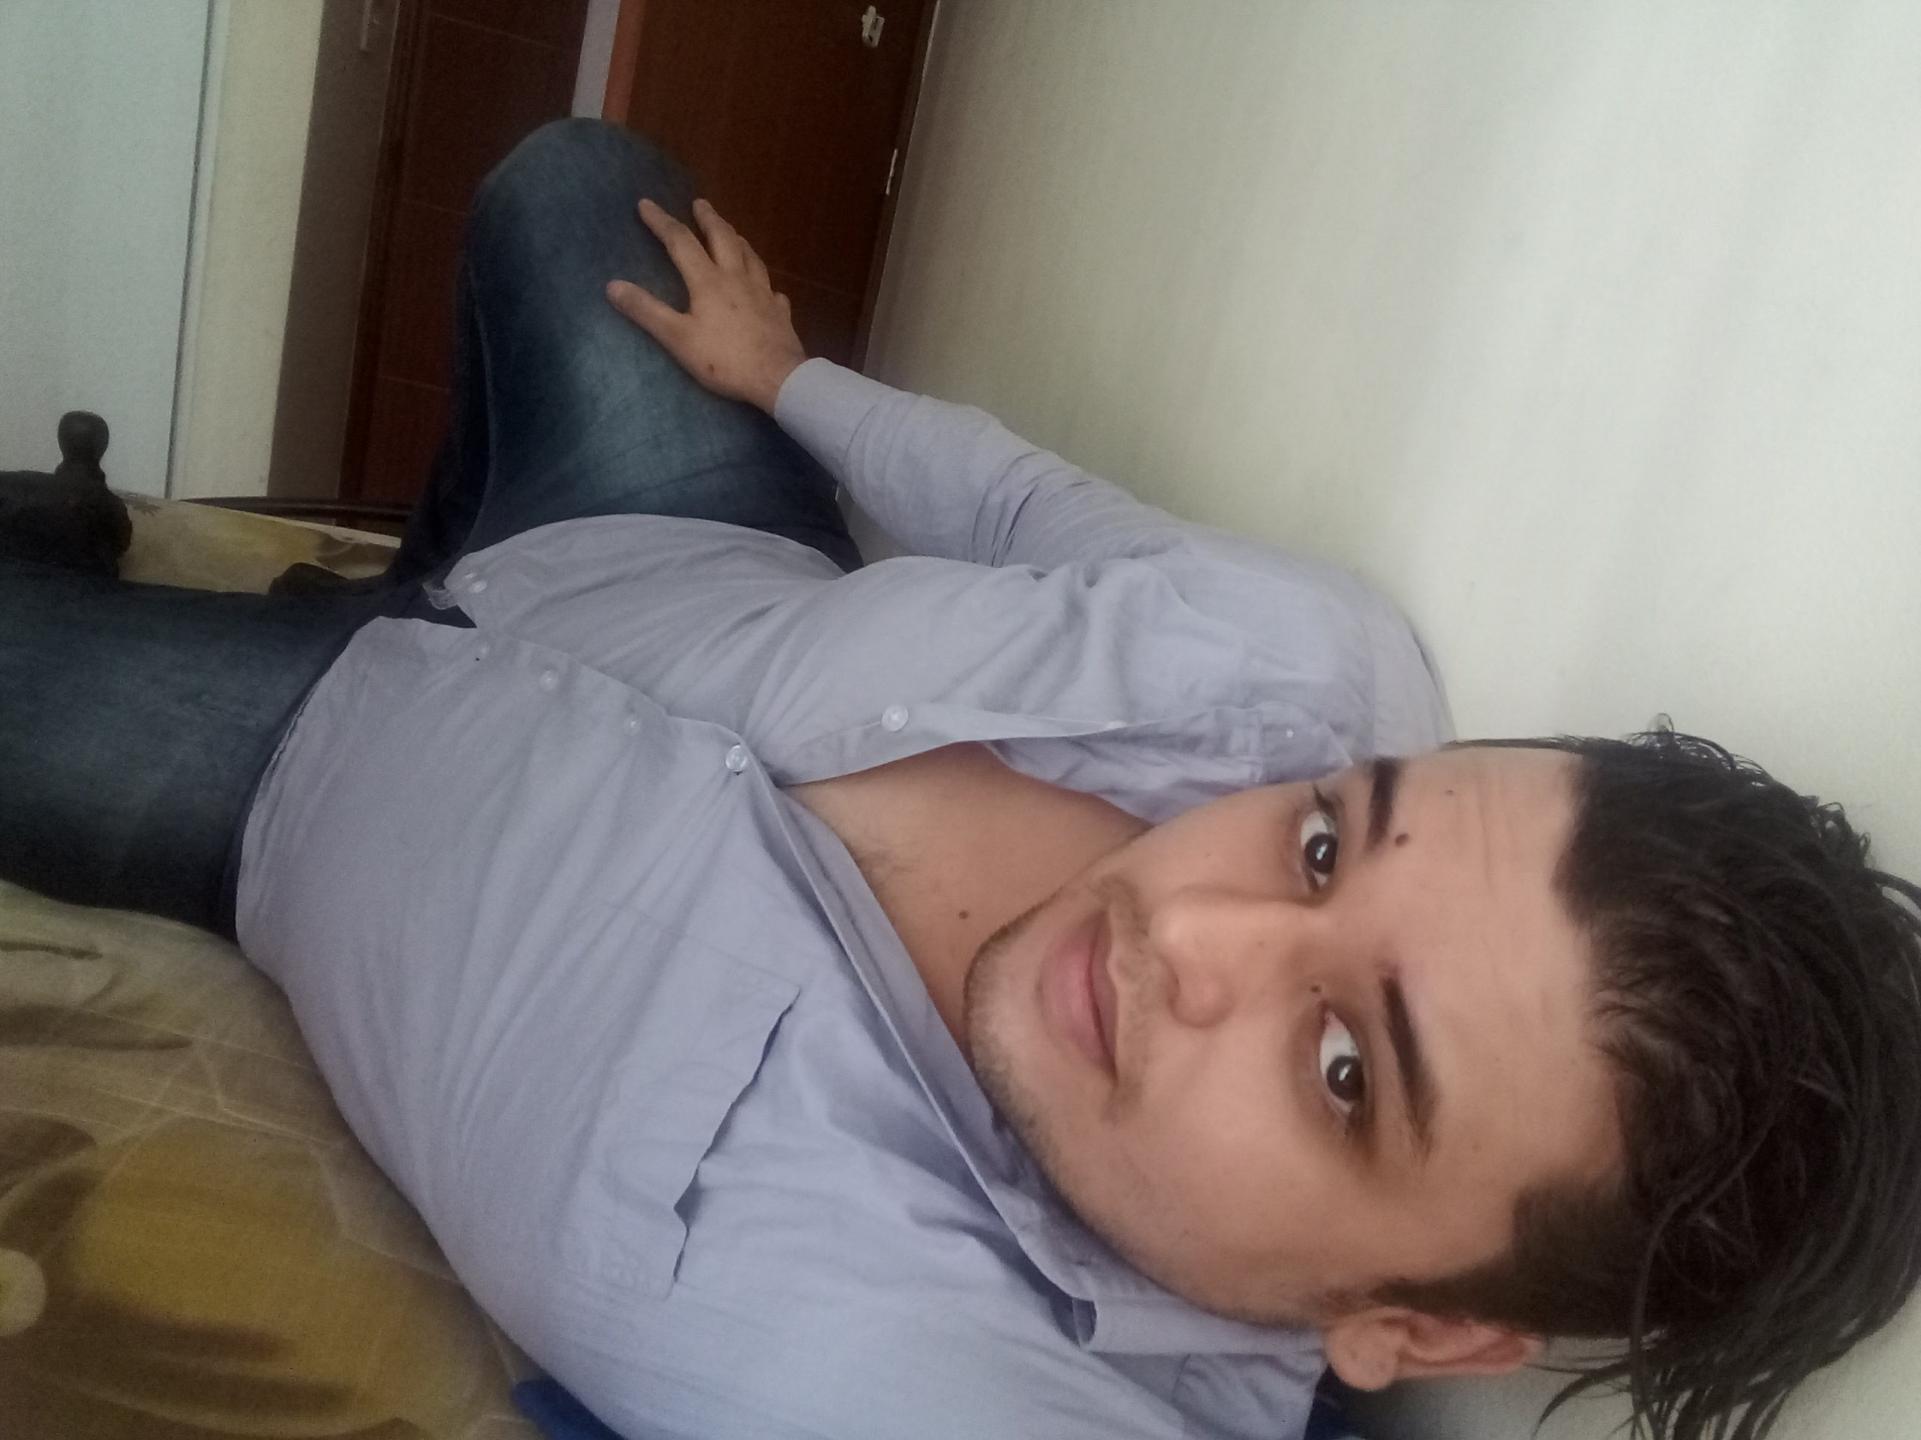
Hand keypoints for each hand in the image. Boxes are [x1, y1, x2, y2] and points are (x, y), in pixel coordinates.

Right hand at [606, 198, 806, 412]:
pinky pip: (773, 291)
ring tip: (733, 233)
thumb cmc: (724, 359)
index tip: (646, 204)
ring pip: (751, 257)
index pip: (681, 242)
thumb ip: (647, 311)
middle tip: (700, 203)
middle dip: (708, 219)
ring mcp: (763, 294)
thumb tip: (613, 285)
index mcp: (709, 281)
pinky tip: (768, 288)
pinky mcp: (780, 313)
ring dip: (738, 240)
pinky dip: (766, 284)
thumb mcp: (677, 338)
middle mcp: (737, 278)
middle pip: (723, 238)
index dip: (661, 221)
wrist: (777, 378)